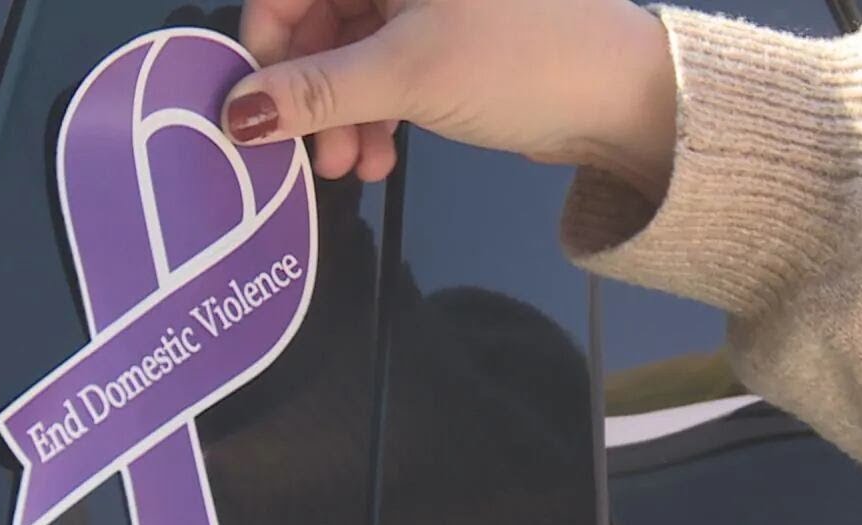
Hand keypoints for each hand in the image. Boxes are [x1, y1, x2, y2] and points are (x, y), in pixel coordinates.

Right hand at [221, 0, 676, 197]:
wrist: (625, 99)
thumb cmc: (521, 63)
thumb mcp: (408, 74)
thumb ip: (316, 90)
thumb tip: (235, 113)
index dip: (267, 45)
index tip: (255, 108)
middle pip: (321, 24)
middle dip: (313, 96)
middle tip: (314, 157)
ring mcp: (427, 6)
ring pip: (353, 57)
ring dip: (344, 118)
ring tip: (353, 171)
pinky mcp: (447, 44)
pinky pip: (387, 76)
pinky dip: (376, 118)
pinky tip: (381, 161)